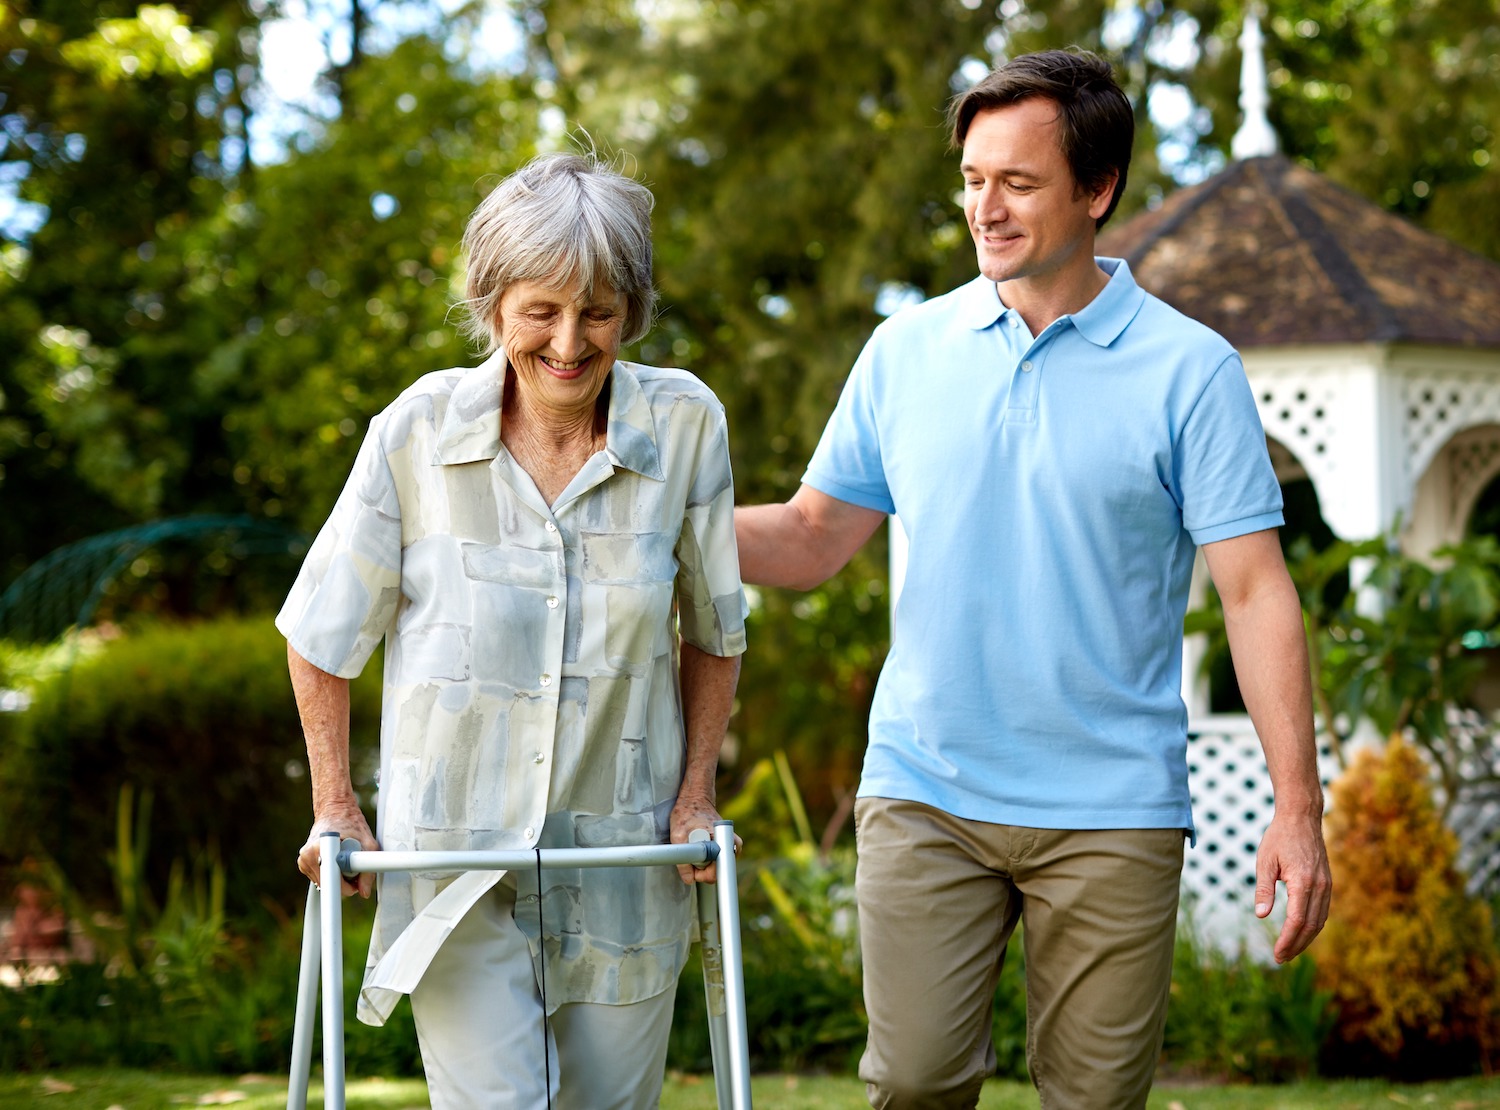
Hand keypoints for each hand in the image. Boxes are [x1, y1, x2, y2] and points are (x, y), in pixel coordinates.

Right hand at [297, 802, 378, 898]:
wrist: (335, 810)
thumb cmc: (351, 823)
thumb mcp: (368, 843)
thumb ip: (369, 868)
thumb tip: (364, 892)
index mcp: (321, 847)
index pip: (331, 881)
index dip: (345, 887)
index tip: (353, 888)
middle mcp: (308, 855)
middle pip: (328, 885)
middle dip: (345, 882)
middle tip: (355, 865)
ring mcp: (303, 860)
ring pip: (324, 884)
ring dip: (338, 879)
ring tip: (345, 859)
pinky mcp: (302, 863)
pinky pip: (319, 879)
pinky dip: (330, 875)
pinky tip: (335, 860)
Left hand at [669, 790, 740, 885]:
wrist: (695, 797)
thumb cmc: (686, 812)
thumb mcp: (677, 836)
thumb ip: (682, 861)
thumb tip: (689, 880)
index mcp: (720, 841)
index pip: (717, 872)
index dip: (702, 875)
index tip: (693, 869)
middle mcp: (731, 842)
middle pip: (719, 871)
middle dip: (703, 869)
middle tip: (691, 855)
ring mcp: (732, 842)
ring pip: (719, 866)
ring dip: (706, 864)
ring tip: (695, 849)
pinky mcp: (730, 842)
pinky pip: (720, 859)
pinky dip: (710, 858)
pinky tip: (701, 848)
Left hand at [1254, 807, 1331, 962]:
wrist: (1301, 818)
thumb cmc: (1278, 838)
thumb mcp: (1264, 862)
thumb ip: (1264, 890)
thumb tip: (1260, 916)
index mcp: (1303, 881)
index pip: (1297, 920)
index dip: (1288, 940)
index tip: (1277, 954)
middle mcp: (1320, 886)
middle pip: (1311, 926)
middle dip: (1296, 945)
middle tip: (1281, 959)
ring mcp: (1327, 885)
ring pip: (1320, 921)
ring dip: (1306, 939)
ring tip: (1289, 951)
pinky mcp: (1328, 883)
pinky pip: (1323, 911)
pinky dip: (1312, 926)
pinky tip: (1300, 933)